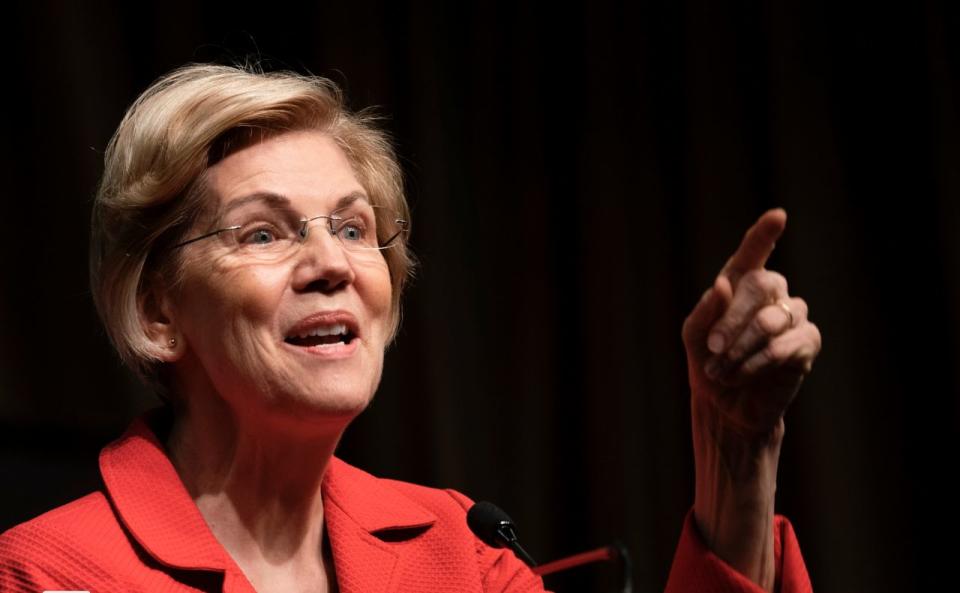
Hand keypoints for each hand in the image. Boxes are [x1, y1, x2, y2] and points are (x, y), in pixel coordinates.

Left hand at [681, 209, 820, 590]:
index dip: (765, 234)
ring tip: (723, 371)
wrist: (725, 406)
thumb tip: (723, 286)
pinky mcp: (806, 343)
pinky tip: (744, 375)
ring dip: (743, 347)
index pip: (754, 253)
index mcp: (739, 285)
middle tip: (714, 348)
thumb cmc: (707, 363)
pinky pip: (787, 345)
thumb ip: (705, 310)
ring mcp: (792, 316)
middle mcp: (770, 295)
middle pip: (763, 283)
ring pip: (774, 318)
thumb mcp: (694, 336)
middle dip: (734, 318)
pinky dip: (761, 361)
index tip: (778, 216)